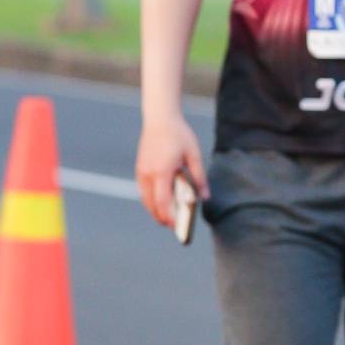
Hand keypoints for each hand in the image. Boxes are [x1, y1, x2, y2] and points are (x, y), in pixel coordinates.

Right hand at [136, 109, 209, 228]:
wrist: (159, 118)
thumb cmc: (179, 135)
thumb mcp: (194, 155)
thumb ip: (199, 178)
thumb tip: (205, 197)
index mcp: (162, 171)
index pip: (162, 200)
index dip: (168, 216)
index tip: (175, 226)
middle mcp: (148, 173)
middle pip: (151, 204)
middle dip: (161, 217)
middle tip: (174, 226)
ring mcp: (141, 171)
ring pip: (146, 199)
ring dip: (155, 209)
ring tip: (167, 217)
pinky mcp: (140, 169)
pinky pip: (144, 191)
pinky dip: (151, 200)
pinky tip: (161, 202)